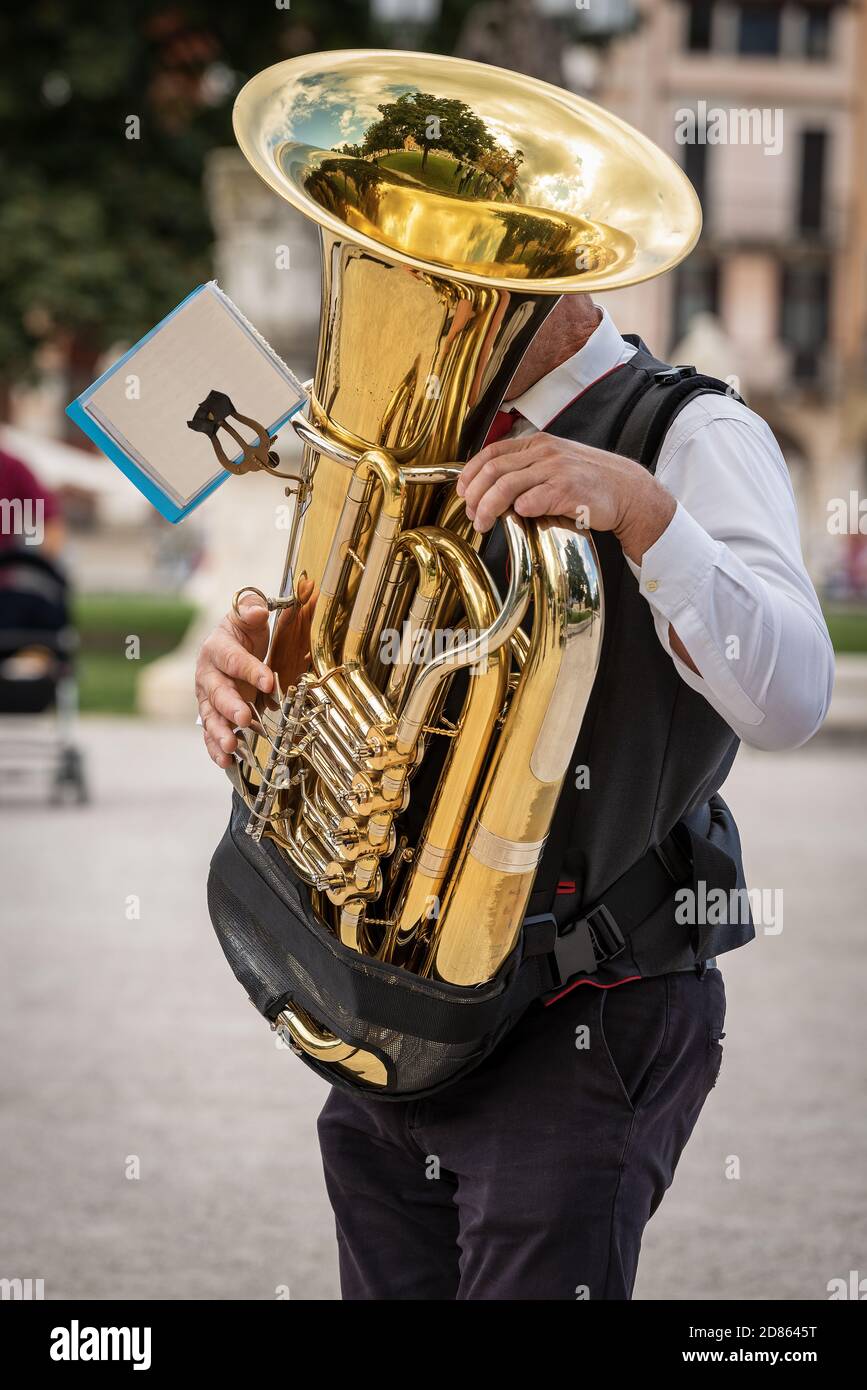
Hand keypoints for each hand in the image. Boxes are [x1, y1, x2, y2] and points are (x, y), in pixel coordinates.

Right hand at [195, 578, 315, 767]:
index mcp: (217, 649)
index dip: (250, 670)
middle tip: (243, 718)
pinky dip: (216, 749)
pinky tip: (226, 763)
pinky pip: (210, 735)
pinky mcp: (212, 716)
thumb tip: (257, 610)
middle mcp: (207, 675)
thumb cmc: (242, 633)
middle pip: (217, 693)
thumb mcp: (247, 617)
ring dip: (220, 734)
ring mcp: (208, 699)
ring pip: (211, 717)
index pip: (233, 660)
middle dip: (230, 707)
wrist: (228, 647)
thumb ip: (251, 611)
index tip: (267, 680)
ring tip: (232, 748)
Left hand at [456, 433, 675, 563]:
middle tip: (471, 515)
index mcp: (538, 443)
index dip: (470, 474)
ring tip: (483, 524)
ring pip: (507, 486)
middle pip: (494, 470)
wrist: (628, 491)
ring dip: (488, 507)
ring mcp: (557, 470)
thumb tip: (492, 486)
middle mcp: (545, 452)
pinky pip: (534, 499)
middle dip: (475, 495)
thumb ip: (527, 468)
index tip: (462, 492)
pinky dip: (519, 509)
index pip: (492, 453)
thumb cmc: (590, 482)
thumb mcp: (556, 463)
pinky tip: (516, 517)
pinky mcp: (568, 490)